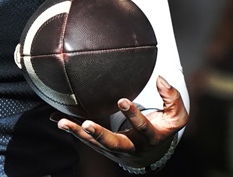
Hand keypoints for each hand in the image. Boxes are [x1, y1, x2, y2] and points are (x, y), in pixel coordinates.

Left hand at [54, 75, 187, 169]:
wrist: (150, 152)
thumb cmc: (162, 128)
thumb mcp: (176, 116)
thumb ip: (172, 98)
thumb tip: (161, 79)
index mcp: (149, 138)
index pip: (143, 127)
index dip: (133, 115)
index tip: (122, 100)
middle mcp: (130, 146)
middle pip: (114, 144)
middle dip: (100, 135)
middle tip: (88, 124)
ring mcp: (113, 148)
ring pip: (94, 144)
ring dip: (78, 133)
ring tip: (63, 122)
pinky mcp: (101, 146)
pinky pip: (85, 139)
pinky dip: (71, 129)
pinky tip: (56, 118)